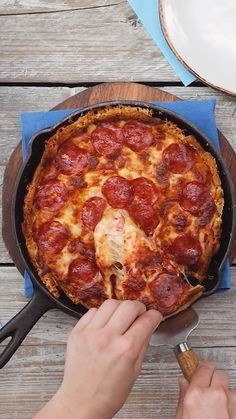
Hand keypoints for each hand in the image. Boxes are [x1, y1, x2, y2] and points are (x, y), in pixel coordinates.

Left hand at [35, 299, 161, 418]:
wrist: (81, 403)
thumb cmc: (108, 393)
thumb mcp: (135, 371)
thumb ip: (143, 343)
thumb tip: (149, 325)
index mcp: (126, 349)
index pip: (146, 320)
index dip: (154, 315)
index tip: (154, 315)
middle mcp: (108, 338)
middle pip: (129, 306)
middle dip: (139, 308)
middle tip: (139, 314)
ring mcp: (90, 333)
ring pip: (110, 303)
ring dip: (120, 308)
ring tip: (121, 318)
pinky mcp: (77, 332)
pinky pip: (92, 311)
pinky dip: (102, 314)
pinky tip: (105, 323)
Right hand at [175, 362, 235, 418]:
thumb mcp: (181, 417)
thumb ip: (183, 397)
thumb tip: (184, 383)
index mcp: (198, 394)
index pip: (203, 366)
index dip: (200, 367)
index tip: (197, 368)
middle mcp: (216, 395)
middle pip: (218, 373)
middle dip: (211, 377)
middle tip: (204, 385)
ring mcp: (231, 402)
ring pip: (227, 387)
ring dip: (220, 391)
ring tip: (212, 403)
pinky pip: (233, 398)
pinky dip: (227, 402)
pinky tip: (219, 411)